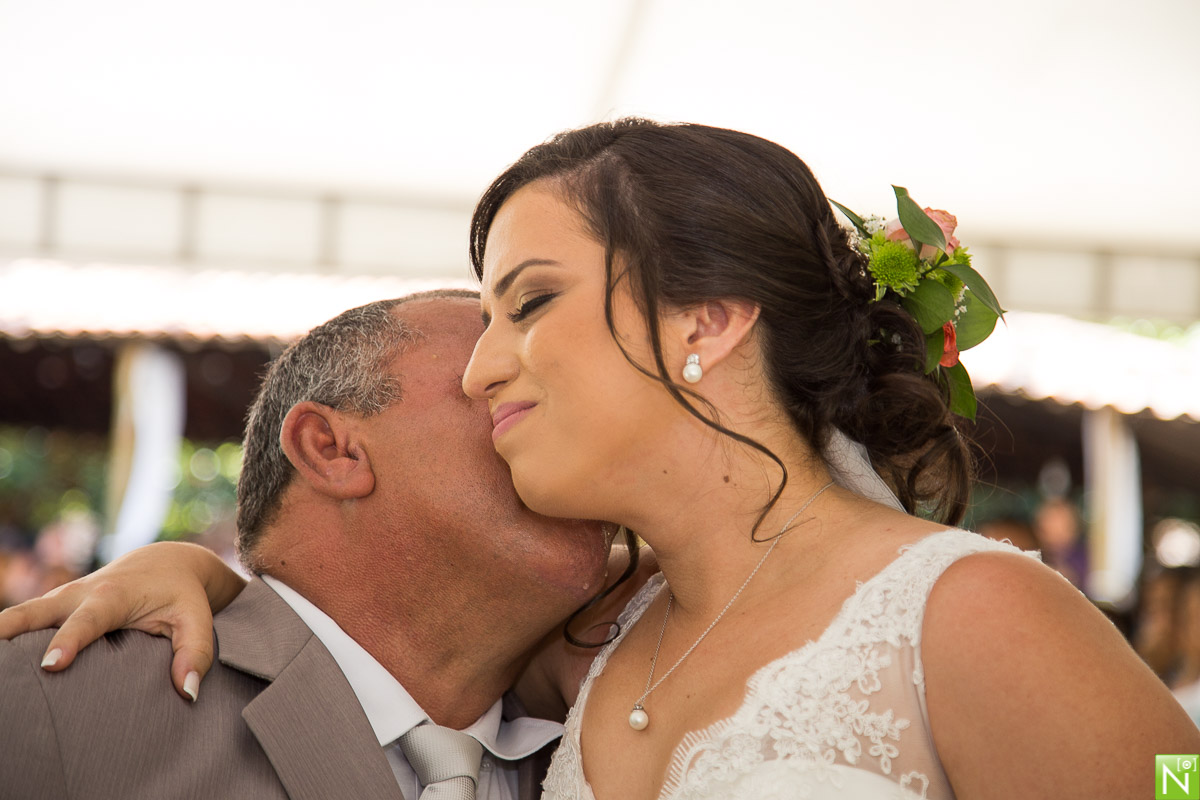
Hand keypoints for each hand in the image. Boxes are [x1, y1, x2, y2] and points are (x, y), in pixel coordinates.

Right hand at [0, 541, 246, 701]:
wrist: (167, 562)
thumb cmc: (182, 594)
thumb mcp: (198, 620)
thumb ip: (195, 652)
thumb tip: (189, 691)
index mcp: (114, 596)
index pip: (88, 621)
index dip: (69, 641)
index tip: (52, 665)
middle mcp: (80, 594)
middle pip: (35, 612)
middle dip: (9, 630)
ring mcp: (62, 599)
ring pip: (22, 615)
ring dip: (2, 633)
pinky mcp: (55, 607)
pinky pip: (24, 621)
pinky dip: (7, 636)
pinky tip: (1, 664)